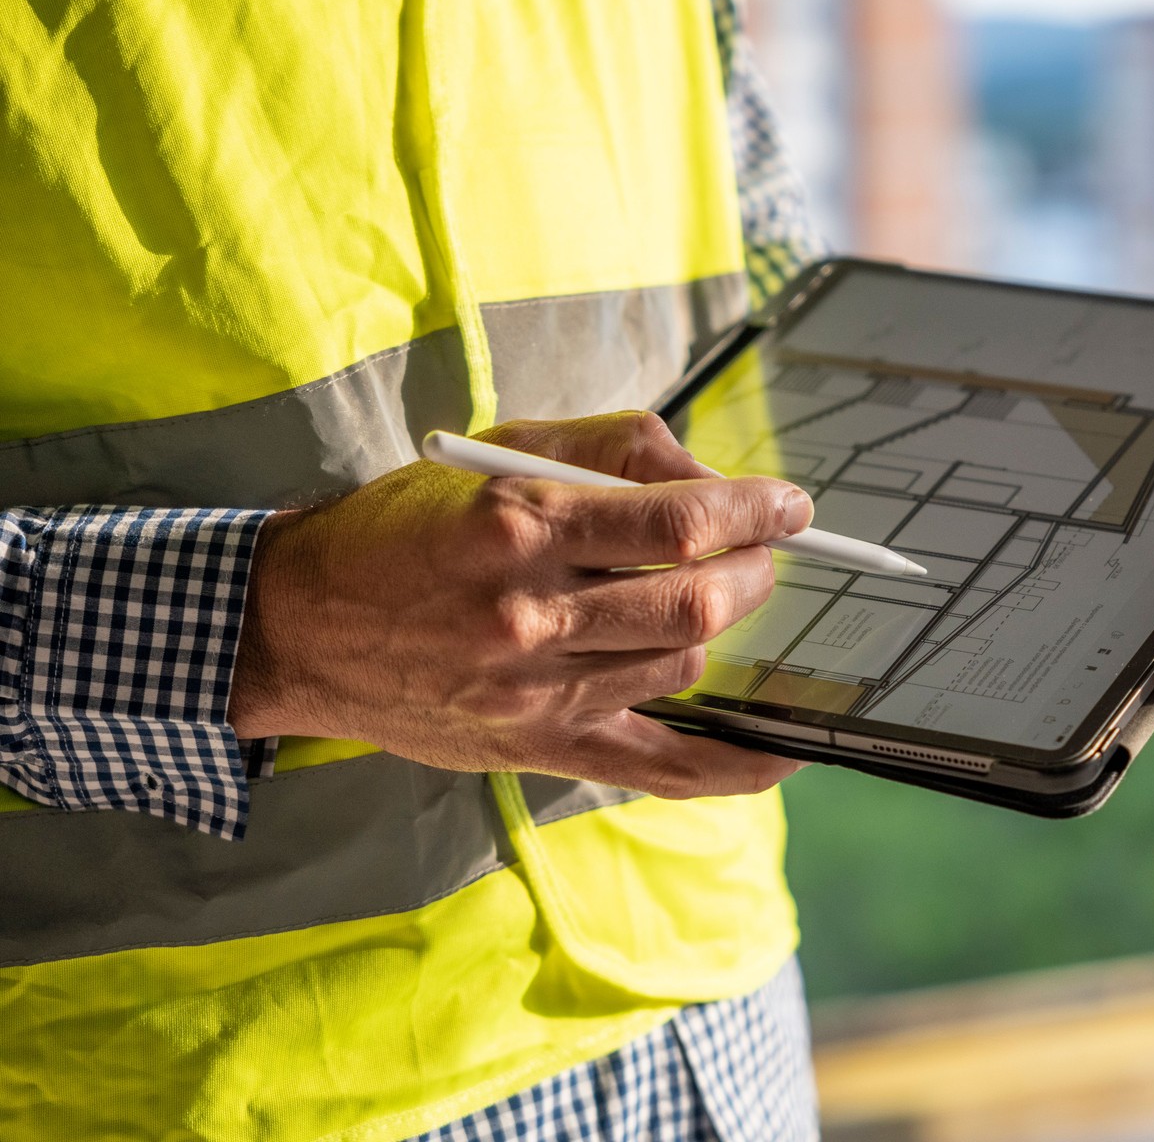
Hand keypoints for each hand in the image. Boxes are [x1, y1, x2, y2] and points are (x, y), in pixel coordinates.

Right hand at [229, 412, 811, 797]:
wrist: (296, 623)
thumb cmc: (406, 525)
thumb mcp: (500, 452)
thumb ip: (614, 450)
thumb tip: (716, 481)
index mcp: (519, 525)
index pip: (678, 522)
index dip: (753, 511)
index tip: (790, 507)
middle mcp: (529, 615)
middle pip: (695, 602)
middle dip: (752, 571)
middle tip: (760, 553)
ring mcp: (533, 692)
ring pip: (684, 667)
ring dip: (711, 629)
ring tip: (698, 601)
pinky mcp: (535, 747)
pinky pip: (660, 769)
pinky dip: (734, 763)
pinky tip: (785, 747)